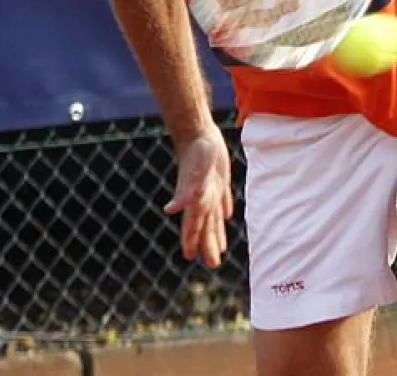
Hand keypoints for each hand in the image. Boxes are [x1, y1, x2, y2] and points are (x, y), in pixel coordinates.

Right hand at [164, 124, 233, 267]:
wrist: (198, 133)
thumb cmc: (196, 154)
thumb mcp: (194, 175)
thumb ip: (185, 192)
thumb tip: (170, 209)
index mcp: (196, 201)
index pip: (194, 227)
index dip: (192, 242)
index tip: (190, 258)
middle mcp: (202, 197)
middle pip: (206, 226)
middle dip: (208, 245)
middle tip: (213, 264)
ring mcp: (211, 188)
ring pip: (214, 216)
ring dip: (216, 231)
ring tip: (220, 247)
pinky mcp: (219, 178)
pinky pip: (222, 199)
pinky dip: (224, 209)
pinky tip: (226, 214)